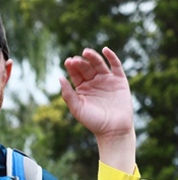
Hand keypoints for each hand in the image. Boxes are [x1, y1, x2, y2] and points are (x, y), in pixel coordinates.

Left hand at [59, 47, 135, 168]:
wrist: (113, 129)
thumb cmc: (93, 121)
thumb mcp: (77, 108)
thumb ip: (68, 94)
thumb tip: (60, 77)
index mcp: (82, 88)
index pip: (76, 74)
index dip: (72, 67)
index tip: (68, 62)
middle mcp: (94, 82)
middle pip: (86, 67)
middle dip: (80, 63)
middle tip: (75, 60)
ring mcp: (107, 80)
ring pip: (99, 64)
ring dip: (92, 57)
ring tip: (86, 52)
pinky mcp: (119, 80)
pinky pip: (116, 66)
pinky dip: (111, 57)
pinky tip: (105, 50)